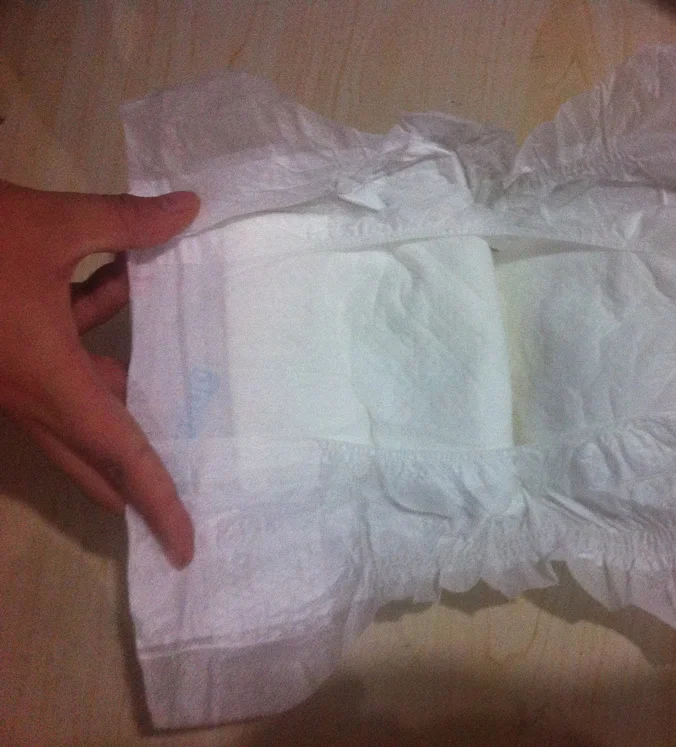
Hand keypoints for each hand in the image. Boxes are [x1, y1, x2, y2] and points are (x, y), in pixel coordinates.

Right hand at [0, 181, 198, 567]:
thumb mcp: (52, 224)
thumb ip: (126, 223)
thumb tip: (189, 206)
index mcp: (50, 380)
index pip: (121, 454)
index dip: (157, 499)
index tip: (184, 547)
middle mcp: (29, 393)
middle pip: (94, 453)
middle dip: (136, 477)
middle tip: (179, 498)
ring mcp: (9, 377)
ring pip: (76, 404)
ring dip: (118, 382)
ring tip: (172, 370)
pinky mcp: (1, 354)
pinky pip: (56, 363)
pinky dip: (89, 333)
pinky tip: (116, 281)